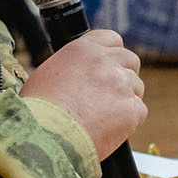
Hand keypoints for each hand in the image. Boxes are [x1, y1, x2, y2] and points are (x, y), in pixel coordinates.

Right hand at [21, 29, 145, 159]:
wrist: (45, 138)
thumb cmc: (38, 112)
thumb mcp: (48, 75)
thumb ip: (73, 67)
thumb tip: (81, 74)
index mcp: (83, 50)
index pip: (111, 39)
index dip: (112, 54)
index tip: (110, 65)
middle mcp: (105, 62)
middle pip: (130, 60)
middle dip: (124, 74)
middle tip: (111, 94)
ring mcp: (121, 84)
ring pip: (136, 87)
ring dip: (126, 99)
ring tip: (105, 117)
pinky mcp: (131, 109)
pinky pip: (139, 111)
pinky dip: (130, 121)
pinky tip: (111, 129)